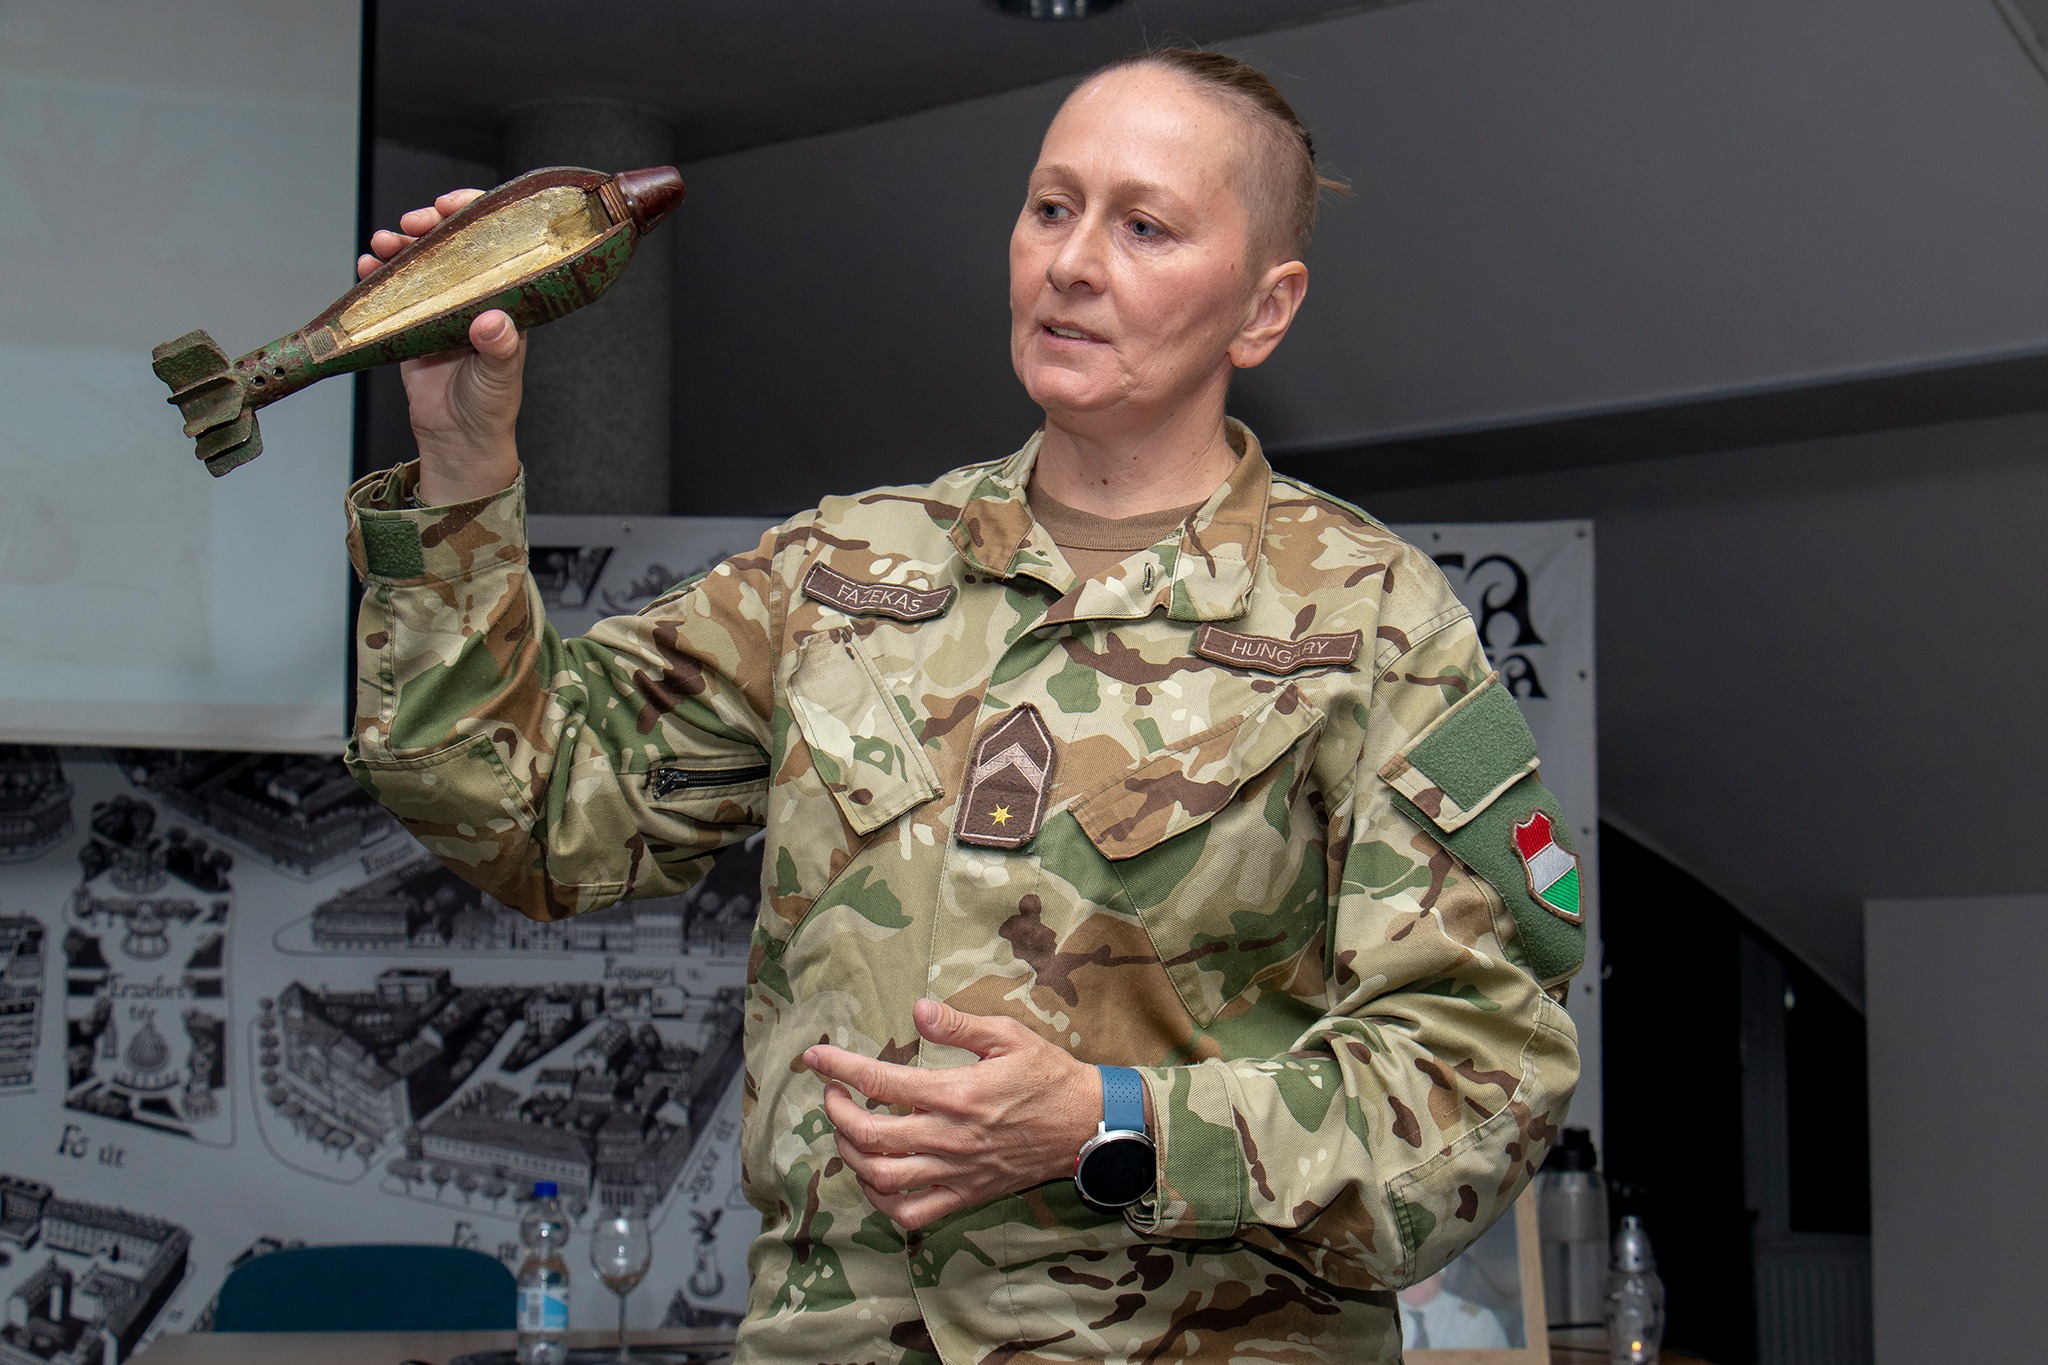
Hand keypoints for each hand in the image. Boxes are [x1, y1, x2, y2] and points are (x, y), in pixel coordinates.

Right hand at [357, 189, 524, 503]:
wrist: (458, 442)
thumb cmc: (490, 407)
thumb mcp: (501, 376)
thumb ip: (500, 348)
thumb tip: (494, 321)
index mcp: (504, 298)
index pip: (496, 241)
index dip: (474, 214)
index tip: (451, 206)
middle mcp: (473, 296)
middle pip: (452, 245)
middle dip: (430, 226)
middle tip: (412, 223)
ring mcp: (441, 308)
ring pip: (420, 263)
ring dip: (400, 246)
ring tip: (383, 243)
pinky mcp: (412, 324)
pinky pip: (393, 290)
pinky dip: (378, 275)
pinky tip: (367, 265)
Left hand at [804, 998, 1102, 1229]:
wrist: (1086, 1126)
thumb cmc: (1048, 1075)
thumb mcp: (1008, 1036)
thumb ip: (959, 1025)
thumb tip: (917, 1010)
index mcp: (956, 1093)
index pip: (879, 1080)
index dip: (838, 1067)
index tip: (814, 1056)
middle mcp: (949, 1136)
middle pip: (868, 1133)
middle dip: (836, 1112)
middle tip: (832, 1093)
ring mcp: (955, 1171)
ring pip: (881, 1177)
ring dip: (850, 1154)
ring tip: (848, 1131)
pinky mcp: (965, 1194)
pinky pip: (910, 1213)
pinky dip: (881, 1200)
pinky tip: (876, 1176)